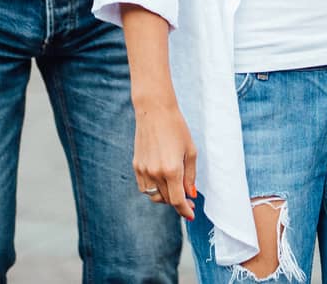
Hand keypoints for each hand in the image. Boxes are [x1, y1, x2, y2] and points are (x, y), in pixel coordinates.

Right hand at [132, 98, 196, 219]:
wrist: (154, 111)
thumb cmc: (176, 128)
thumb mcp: (190, 151)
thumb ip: (190, 176)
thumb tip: (190, 194)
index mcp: (171, 170)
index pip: (177, 200)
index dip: (185, 211)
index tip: (191, 215)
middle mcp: (155, 173)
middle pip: (167, 199)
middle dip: (178, 202)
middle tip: (188, 198)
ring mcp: (143, 170)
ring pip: (154, 196)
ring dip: (165, 197)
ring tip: (174, 188)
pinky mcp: (136, 165)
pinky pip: (144, 187)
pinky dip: (153, 189)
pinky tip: (161, 180)